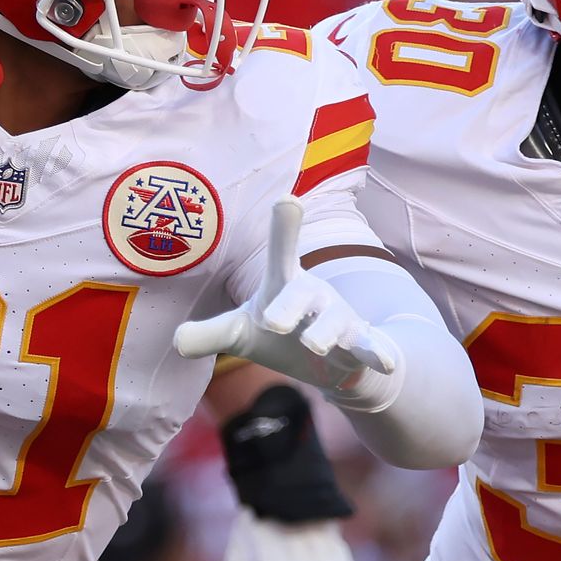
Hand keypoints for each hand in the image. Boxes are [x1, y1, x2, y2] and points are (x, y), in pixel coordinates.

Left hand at [173, 198, 402, 410]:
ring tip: (312, 345)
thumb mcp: (241, 334)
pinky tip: (384, 361)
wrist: (330, 361)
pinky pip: (369, 347)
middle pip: (301, 294)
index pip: (280, 254)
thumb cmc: (280, 335)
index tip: (287, 199)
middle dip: (289, 306)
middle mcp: (313, 296)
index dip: (283, 229)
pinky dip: (377, 352)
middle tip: (272, 322)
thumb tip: (177, 341)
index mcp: (284, 284)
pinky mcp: (358, 346)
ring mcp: (339, 319)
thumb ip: (211, 334)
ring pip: (333, 324)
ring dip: (324, 334)